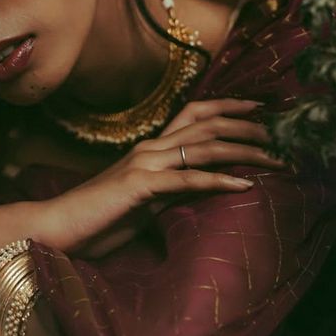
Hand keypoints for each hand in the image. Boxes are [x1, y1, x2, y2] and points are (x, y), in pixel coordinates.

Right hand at [36, 98, 284, 255]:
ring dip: (243, 151)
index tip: (260, 110)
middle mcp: (150, 149)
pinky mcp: (139, 186)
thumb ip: (174, 189)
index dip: (228, 107)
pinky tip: (245, 185)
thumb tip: (205, 184)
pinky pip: (187, 179)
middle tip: (278, 135)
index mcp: (150, 150)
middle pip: (207, 124)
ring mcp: (144, 164)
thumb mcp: (145, 202)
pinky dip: (219, 180)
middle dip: (246, 126)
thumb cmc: (97, 219)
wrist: (57, 228)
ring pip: (203, 146)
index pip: (195, 115)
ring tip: (274, 158)